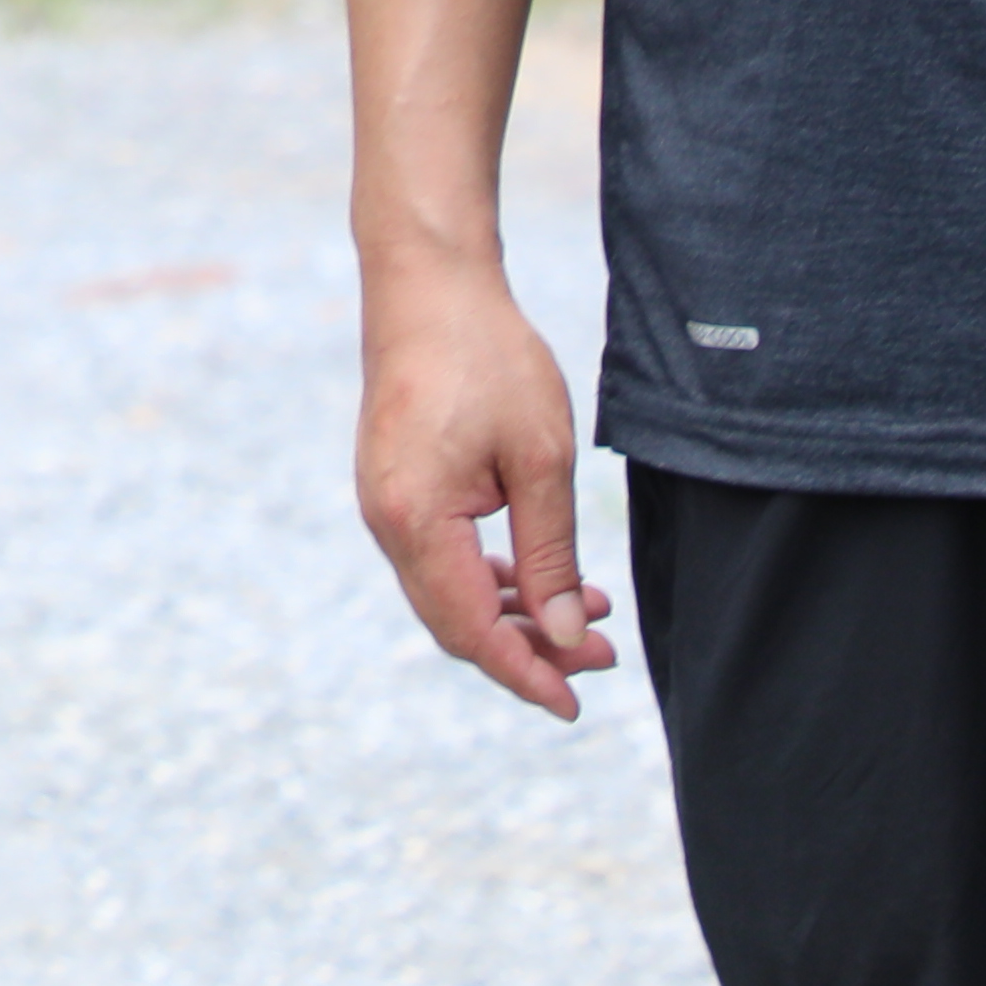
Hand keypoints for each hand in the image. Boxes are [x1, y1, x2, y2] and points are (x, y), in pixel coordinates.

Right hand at [353, 253, 616, 715]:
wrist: (428, 282)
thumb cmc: (488, 359)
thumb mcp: (542, 460)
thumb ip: (553, 554)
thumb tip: (564, 635)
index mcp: (416, 519)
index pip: (473, 628)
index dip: (527, 674)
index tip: (577, 703)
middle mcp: (386, 520)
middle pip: (455, 620)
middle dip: (529, 649)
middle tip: (602, 656)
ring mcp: (383, 502)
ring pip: (449, 591)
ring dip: (516, 612)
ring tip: (590, 612)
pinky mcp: (395, 484)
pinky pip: (441, 557)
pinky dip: (492, 577)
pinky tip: (544, 572)